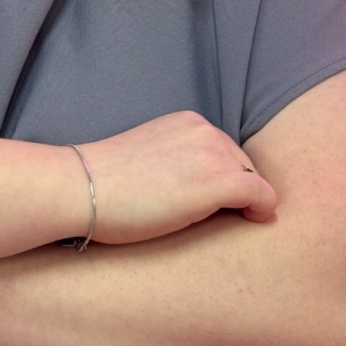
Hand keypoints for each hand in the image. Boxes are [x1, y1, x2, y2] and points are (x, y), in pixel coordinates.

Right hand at [77, 112, 277, 244]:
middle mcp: (205, 130)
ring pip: (253, 181)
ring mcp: (213, 154)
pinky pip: (263, 196)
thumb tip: (193, 187)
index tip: (210, 202)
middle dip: (235, 191)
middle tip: (213, 218)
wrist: (83, 187)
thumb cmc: (106, 182)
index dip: (223, 179)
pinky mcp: (218, 181)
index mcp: (188, 122)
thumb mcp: (150, 155)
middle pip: (242, 165)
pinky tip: (250, 222)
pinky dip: (262, 211)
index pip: (224, 151)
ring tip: (223, 224)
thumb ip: (177, 159)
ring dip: (244, 202)